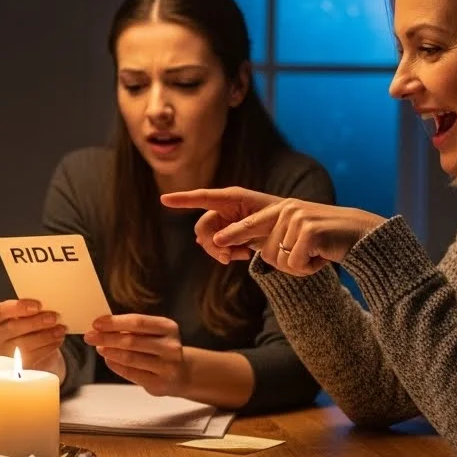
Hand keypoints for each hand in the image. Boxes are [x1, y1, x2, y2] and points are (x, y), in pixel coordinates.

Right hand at [0, 299, 67, 376]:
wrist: (27, 354)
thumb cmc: (27, 329)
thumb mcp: (24, 318)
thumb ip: (31, 312)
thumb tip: (48, 309)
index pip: (2, 311)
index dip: (19, 307)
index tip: (38, 305)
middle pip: (13, 328)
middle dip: (35, 322)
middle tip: (54, 318)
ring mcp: (3, 354)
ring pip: (23, 345)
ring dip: (45, 336)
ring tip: (61, 330)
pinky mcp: (16, 368)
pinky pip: (32, 357)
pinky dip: (47, 348)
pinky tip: (58, 340)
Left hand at [84, 314, 188, 396]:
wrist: (182, 373)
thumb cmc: (160, 348)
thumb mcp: (153, 333)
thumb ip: (132, 329)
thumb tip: (101, 326)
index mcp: (168, 327)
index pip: (138, 322)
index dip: (115, 322)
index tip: (96, 323)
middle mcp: (171, 346)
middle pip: (132, 340)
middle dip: (107, 338)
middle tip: (89, 336)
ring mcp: (167, 367)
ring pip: (131, 358)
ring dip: (110, 352)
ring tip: (98, 347)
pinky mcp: (160, 384)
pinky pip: (132, 373)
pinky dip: (116, 366)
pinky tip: (108, 360)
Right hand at [160, 187, 282, 263]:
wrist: (292, 229)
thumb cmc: (280, 218)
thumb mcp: (261, 223)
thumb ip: (237, 231)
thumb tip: (215, 242)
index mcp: (231, 198)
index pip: (202, 197)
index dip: (182, 199)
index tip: (164, 200)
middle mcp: (224, 209)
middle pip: (203, 227)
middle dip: (211, 244)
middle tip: (225, 259)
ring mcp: (225, 222)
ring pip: (209, 240)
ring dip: (220, 251)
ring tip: (240, 256)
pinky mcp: (229, 235)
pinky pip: (218, 247)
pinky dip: (228, 253)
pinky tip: (243, 254)